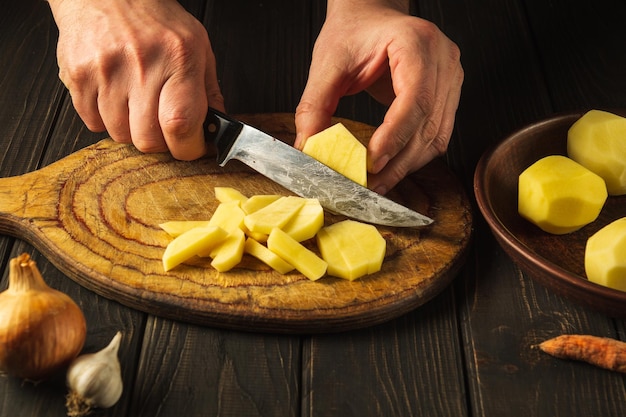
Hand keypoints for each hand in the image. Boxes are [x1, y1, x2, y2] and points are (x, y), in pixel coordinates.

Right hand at [48, 0, 223, 159]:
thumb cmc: (155, 20)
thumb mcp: (197, 46)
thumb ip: (210, 91)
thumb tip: (218, 129)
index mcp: (179, 58)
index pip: (181, 124)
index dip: (188, 147)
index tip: (191, 146)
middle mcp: (142, 65)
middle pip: (148, 140)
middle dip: (160, 143)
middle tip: (162, 127)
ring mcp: (106, 71)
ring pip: (120, 135)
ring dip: (131, 130)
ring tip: (136, 103)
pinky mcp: (78, 76)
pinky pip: (93, 124)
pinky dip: (106, 120)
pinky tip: (114, 97)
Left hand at [294, 0, 462, 193]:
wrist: (370, 14)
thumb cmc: (353, 31)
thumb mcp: (328, 64)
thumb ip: (315, 105)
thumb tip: (308, 147)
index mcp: (416, 42)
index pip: (415, 98)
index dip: (395, 135)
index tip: (372, 161)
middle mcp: (443, 59)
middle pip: (429, 123)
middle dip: (399, 161)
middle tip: (371, 183)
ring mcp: (451, 76)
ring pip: (438, 135)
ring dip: (409, 164)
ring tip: (380, 182)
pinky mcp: (448, 93)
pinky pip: (438, 133)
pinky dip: (416, 155)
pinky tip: (394, 167)